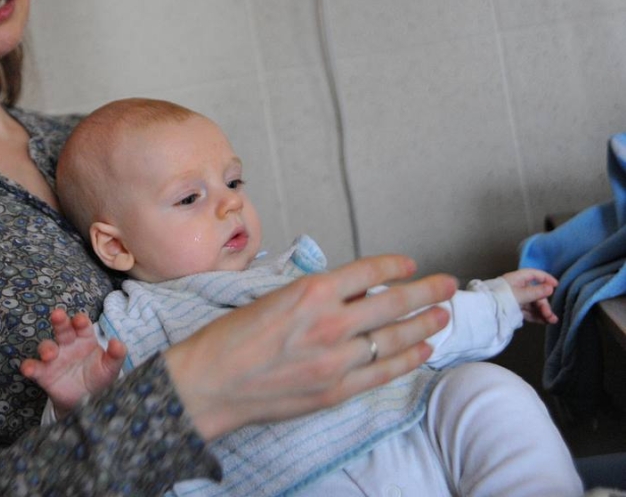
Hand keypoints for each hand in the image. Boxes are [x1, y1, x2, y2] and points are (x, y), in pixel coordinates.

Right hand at [20, 308, 127, 418]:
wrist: (87, 401)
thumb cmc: (99, 378)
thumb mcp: (111, 368)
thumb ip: (116, 355)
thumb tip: (117, 343)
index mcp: (85, 338)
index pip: (82, 325)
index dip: (80, 321)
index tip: (80, 320)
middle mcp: (68, 344)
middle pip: (62, 328)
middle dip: (59, 321)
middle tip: (57, 315)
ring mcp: (54, 358)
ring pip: (46, 346)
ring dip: (46, 347)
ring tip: (49, 354)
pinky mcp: (44, 374)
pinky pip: (34, 368)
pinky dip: (29, 367)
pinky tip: (28, 368)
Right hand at [163, 254, 455, 440]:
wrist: (208, 383)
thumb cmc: (227, 339)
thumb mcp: (270, 298)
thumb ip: (312, 295)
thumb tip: (347, 294)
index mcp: (310, 292)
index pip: (368, 272)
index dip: (395, 267)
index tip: (410, 264)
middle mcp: (330, 322)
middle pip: (393, 303)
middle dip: (427, 292)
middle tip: (447, 285)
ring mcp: (336, 359)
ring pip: (395, 338)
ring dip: (424, 325)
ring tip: (443, 315)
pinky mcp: (335, 390)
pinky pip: (383, 373)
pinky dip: (407, 360)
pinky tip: (423, 350)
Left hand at [501, 268, 558, 323]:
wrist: (485, 312)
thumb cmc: (500, 299)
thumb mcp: (520, 295)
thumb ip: (536, 292)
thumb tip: (551, 288)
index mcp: (516, 279)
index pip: (533, 275)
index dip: (545, 278)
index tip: (556, 285)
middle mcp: (516, 288)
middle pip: (535, 293)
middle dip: (544, 304)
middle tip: (550, 315)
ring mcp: (515, 299)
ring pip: (533, 304)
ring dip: (543, 312)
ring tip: (551, 321)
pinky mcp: (513, 309)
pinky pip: (528, 311)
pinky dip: (536, 316)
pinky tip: (544, 322)